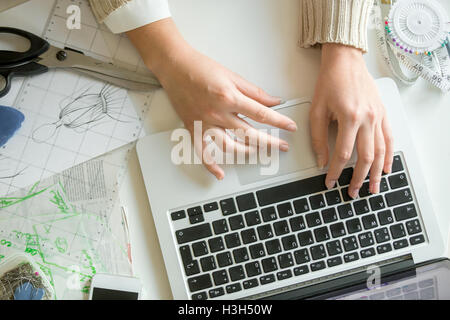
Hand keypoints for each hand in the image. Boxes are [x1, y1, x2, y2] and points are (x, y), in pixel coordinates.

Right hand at [128, 19, 296, 179]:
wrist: (174, 66)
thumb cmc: (200, 67)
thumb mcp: (232, 76)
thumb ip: (254, 92)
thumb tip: (273, 102)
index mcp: (229, 97)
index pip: (261, 114)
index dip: (279, 122)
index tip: (290, 127)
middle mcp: (217, 113)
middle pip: (249, 134)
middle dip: (270, 142)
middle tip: (283, 145)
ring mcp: (204, 124)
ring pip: (230, 147)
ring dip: (247, 152)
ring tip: (259, 151)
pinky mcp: (193, 129)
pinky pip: (202, 152)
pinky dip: (211, 165)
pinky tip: (221, 173)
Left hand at [310, 44, 393, 197]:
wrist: (345, 61)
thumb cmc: (329, 82)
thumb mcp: (317, 110)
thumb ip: (318, 138)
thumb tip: (321, 160)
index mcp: (349, 117)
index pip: (343, 153)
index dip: (335, 171)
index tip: (330, 182)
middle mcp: (367, 118)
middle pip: (365, 157)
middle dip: (358, 178)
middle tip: (353, 192)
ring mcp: (378, 116)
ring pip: (381, 151)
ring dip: (376, 172)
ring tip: (373, 188)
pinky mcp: (383, 113)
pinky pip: (389, 138)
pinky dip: (388, 156)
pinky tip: (385, 168)